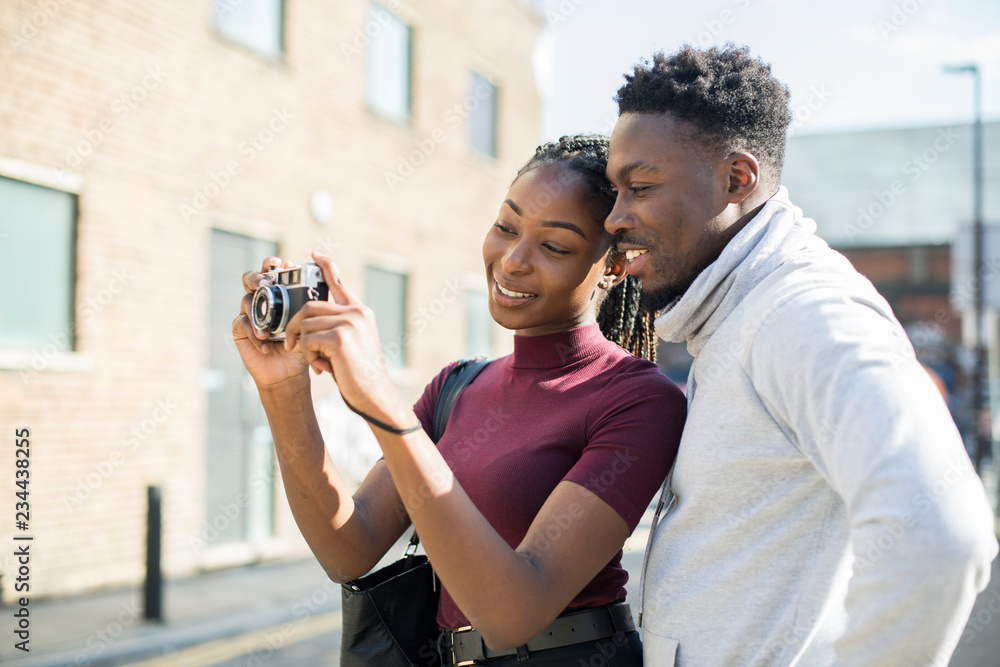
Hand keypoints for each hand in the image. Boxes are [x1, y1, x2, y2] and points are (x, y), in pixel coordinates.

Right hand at [232, 257, 310, 390]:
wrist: (291, 372)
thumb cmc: (303, 343)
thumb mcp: (312, 320)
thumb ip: (315, 300)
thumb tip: (326, 276)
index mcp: (277, 292)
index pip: (269, 270)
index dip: (270, 263)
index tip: (279, 263)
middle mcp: (260, 299)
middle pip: (250, 278)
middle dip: (257, 278)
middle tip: (266, 284)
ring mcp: (249, 313)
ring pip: (245, 300)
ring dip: (257, 311)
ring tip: (268, 328)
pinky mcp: (240, 330)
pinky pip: (242, 324)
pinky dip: (254, 334)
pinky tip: (266, 344)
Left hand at [283, 252, 408, 424]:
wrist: (374, 395)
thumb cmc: (359, 374)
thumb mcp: (350, 344)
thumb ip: (336, 327)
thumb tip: (307, 321)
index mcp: (360, 311)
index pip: (339, 282)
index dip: (325, 266)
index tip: (314, 255)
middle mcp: (357, 312)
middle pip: (309, 306)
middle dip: (294, 326)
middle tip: (290, 345)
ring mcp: (350, 323)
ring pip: (306, 325)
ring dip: (304, 347)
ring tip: (318, 362)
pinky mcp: (340, 338)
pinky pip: (307, 340)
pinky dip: (309, 356)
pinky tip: (323, 367)